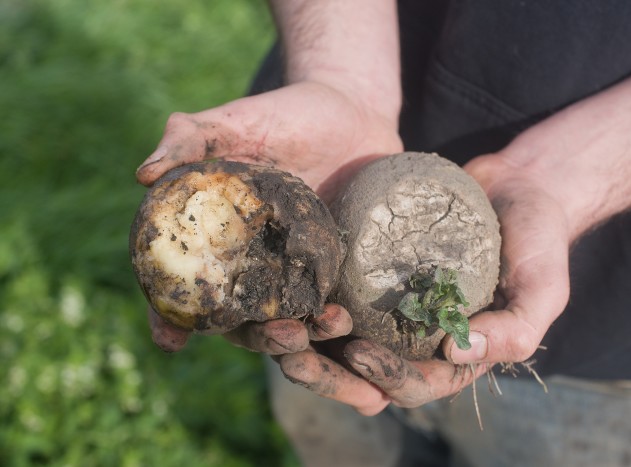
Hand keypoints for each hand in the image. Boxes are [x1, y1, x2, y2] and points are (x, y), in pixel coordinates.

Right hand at [141, 81, 401, 354]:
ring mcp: (295, 270)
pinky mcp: (336, 269)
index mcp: (216, 238)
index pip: (186, 285)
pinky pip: (334, 302)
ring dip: (307, 336)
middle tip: (284, 335)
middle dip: (260, 337)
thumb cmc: (284, 116)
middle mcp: (252, 264)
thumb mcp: (234, 121)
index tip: (171, 341)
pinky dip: (339, 321)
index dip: (171, 317)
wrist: (351, 112)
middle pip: (245, 319)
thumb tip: (143, 174)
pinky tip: (353, 322)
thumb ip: (189, 138)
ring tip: (330, 325)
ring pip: (292, 320)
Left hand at [275, 152, 571, 414]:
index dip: (386, 378)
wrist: (519, 187)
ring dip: (309, 341)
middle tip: (294, 353)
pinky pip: (340, 291)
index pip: (415, 385)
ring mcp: (395, 305)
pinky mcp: (377, 272)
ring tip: (279, 325)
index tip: (359, 353)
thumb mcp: (543, 287)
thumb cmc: (538, 241)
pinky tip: (290, 283)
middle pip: (366, 371)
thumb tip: (455, 356)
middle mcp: (419, 336)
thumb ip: (517, 329)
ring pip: (342, 338)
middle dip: (329, 372)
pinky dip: (314, 295)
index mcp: (455, 355)